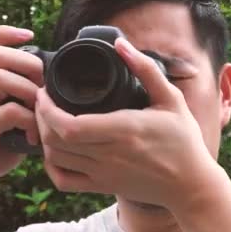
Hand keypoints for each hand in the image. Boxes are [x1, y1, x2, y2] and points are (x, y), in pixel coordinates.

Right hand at [0, 25, 42, 212]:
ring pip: (0, 77)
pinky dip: (28, 121)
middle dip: (28, 62)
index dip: (5, 34)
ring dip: (29, 91)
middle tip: (43, 86)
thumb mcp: (6, 127)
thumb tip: (55, 104)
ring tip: (40, 111)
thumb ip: (24, 111)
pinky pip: (8, 112)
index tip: (30, 36)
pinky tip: (33, 138)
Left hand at [35, 38, 221, 212]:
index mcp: (124, 130)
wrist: (191, 184)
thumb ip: (146, 70)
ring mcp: (104, 174)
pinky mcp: (103, 186)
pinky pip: (64, 181)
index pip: (69, 125)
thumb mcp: (171, 100)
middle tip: (43, 101)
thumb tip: (121, 45)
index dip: (47, 109)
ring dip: (43, 138)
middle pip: (55, 140)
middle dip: (39, 118)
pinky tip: (56, 151)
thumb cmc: (184, 141)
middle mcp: (109, 155)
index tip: (45, 92)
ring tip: (48, 120)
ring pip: (55, 158)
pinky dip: (51, 166)